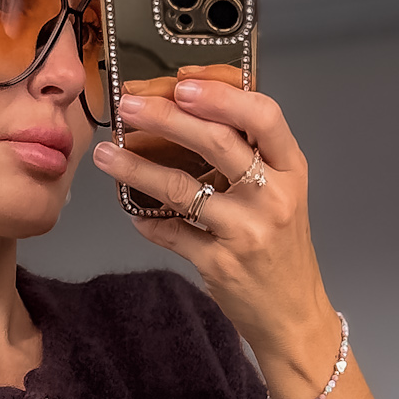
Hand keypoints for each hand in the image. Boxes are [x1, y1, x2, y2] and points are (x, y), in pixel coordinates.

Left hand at [93, 76, 330, 388]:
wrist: (291, 314)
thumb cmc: (282, 250)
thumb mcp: (283, 194)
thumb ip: (253, 157)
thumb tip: (195, 114)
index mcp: (291, 171)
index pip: (264, 116)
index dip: (221, 95)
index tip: (183, 84)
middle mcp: (271, 198)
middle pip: (216, 143)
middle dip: (164, 117)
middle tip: (128, 106)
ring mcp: (245, 233)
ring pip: (182, 189)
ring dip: (136, 167)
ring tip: (107, 154)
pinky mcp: (219, 264)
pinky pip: (171, 233)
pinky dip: (146, 219)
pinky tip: (130, 209)